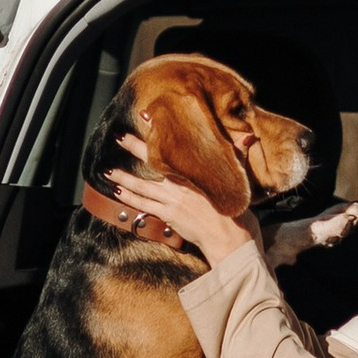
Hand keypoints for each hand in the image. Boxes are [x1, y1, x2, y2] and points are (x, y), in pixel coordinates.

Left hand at [109, 133, 259, 269]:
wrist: (231, 240)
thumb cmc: (237, 211)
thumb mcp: (240, 179)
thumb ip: (238, 155)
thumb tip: (249, 136)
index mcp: (195, 171)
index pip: (172, 147)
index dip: (157, 132)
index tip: (144, 116)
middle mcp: (180, 183)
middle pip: (152, 161)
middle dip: (134, 148)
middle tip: (119, 137)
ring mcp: (172, 200)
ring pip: (142, 186)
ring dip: (124, 177)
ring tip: (108, 170)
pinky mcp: (168, 216)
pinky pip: (144, 205)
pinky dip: (130, 198)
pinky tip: (118, 192)